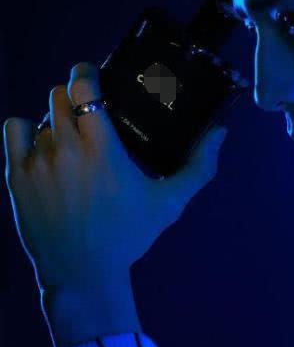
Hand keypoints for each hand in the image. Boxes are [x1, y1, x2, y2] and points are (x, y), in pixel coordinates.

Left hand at [3, 61, 227, 295]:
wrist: (82, 272)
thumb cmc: (128, 236)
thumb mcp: (170, 203)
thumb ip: (198, 167)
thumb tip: (221, 133)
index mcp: (103, 150)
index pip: (84, 87)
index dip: (86, 73)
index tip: (93, 77)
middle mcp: (67, 150)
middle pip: (60, 96)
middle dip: (74, 97)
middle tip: (86, 112)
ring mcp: (38, 163)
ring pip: (41, 118)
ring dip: (55, 121)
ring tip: (68, 140)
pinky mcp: (17, 177)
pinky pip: (13, 130)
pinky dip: (25, 130)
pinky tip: (39, 143)